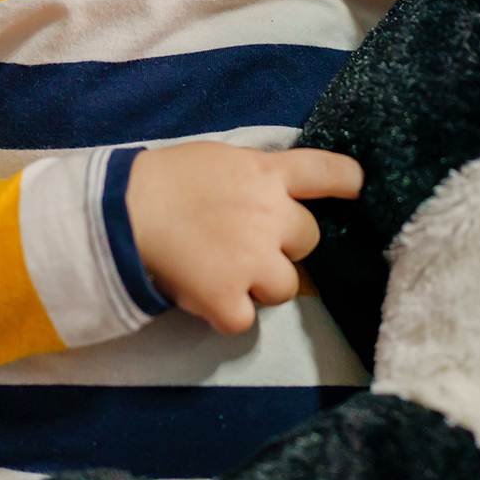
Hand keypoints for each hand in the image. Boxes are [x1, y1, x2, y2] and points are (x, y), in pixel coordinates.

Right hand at [126, 142, 362, 333]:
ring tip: (222, 273)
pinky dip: (226, 312)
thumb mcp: (217, 160)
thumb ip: (251, 176)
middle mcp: (270, 216)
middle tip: (244, 244)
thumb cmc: (161, 179)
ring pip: (285, 287)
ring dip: (260, 284)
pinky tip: (203, 296)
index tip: (358, 187)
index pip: (325, 171)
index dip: (347, 180)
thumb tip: (267, 193)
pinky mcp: (229, 298)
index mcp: (265, 174)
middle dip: (283, 246)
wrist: (121, 211)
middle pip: (308, 240)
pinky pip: (245, 319)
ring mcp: (252, 259)